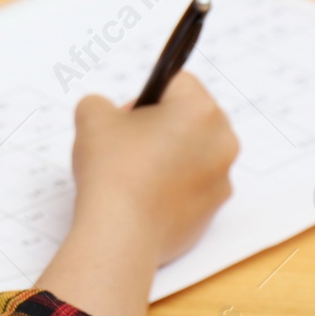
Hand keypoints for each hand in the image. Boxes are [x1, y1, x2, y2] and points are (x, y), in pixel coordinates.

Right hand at [37, 72, 237, 315]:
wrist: (121, 233)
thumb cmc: (112, 170)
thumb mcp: (92, 116)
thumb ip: (101, 102)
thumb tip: (110, 114)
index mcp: (200, 110)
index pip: (178, 82)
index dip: (147, 96)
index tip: (127, 117)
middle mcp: (222, 141)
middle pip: (192, 117)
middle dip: (162, 124)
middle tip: (128, 144)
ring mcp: (222, 178)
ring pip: (194, 152)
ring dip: (170, 155)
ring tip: (134, 173)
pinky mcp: (214, 209)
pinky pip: (194, 185)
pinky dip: (174, 186)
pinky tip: (144, 197)